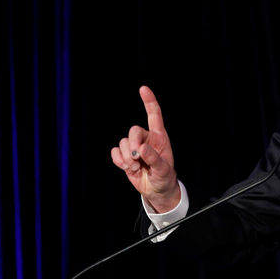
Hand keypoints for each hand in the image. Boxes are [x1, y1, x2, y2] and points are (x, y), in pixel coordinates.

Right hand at [111, 86, 180, 212]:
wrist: (156, 189)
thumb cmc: (164, 177)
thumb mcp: (163, 170)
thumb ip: (154, 158)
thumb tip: (142, 148)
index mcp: (159, 137)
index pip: (154, 115)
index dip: (149, 101)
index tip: (143, 88)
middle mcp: (146, 138)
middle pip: (133, 130)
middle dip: (133, 144)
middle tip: (138, 159)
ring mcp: (134, 146)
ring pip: (123, 143)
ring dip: (127, 157)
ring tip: (136, 168)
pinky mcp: (125, 155)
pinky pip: (115, 152)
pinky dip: (119, 160)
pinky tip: (128, 168)